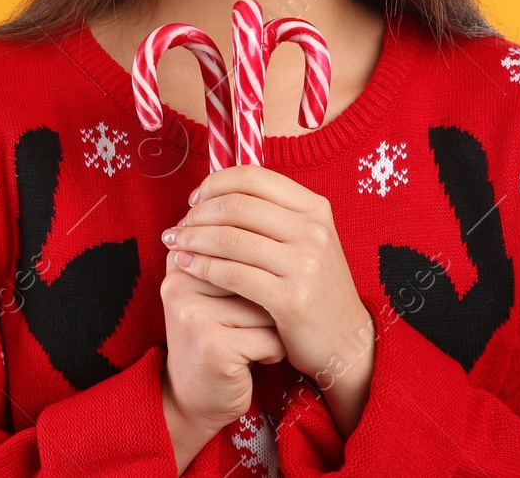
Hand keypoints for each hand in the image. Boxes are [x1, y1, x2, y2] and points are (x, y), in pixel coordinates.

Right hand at [159, 247, 285, 471]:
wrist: (195, 397)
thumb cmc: (217, 336)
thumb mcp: (214, 291)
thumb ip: (229, 254)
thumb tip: (269, 211)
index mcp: (180, 262)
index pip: (237, 241)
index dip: (259, 269)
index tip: (252, 292)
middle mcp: (180, 283)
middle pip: (254, 269)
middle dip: (269, 295)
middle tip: (259, 315)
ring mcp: (194, 314)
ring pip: (266, 303)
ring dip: (274, 325)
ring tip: (254, 339)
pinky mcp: (213, 346)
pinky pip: (269, 336)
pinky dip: (275, 351)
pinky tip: (258, 359)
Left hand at [162, 164, 375, 438]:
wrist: (346, 342)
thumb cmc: (314, 287)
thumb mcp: (304, 240)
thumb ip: (269, 214)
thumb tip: (211, 191)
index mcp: (314, 208)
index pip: (252, 177)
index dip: (214, 184)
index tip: (194, 200)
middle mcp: (313, 231)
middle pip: (236, 205)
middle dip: (197, 214)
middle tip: (177, 226)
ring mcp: (305, 264)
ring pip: (229, 239)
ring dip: (192, 239)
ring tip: (173, 244)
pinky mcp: (292, 299)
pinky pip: (232, 274)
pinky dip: (202, 267)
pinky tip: (185, 267)